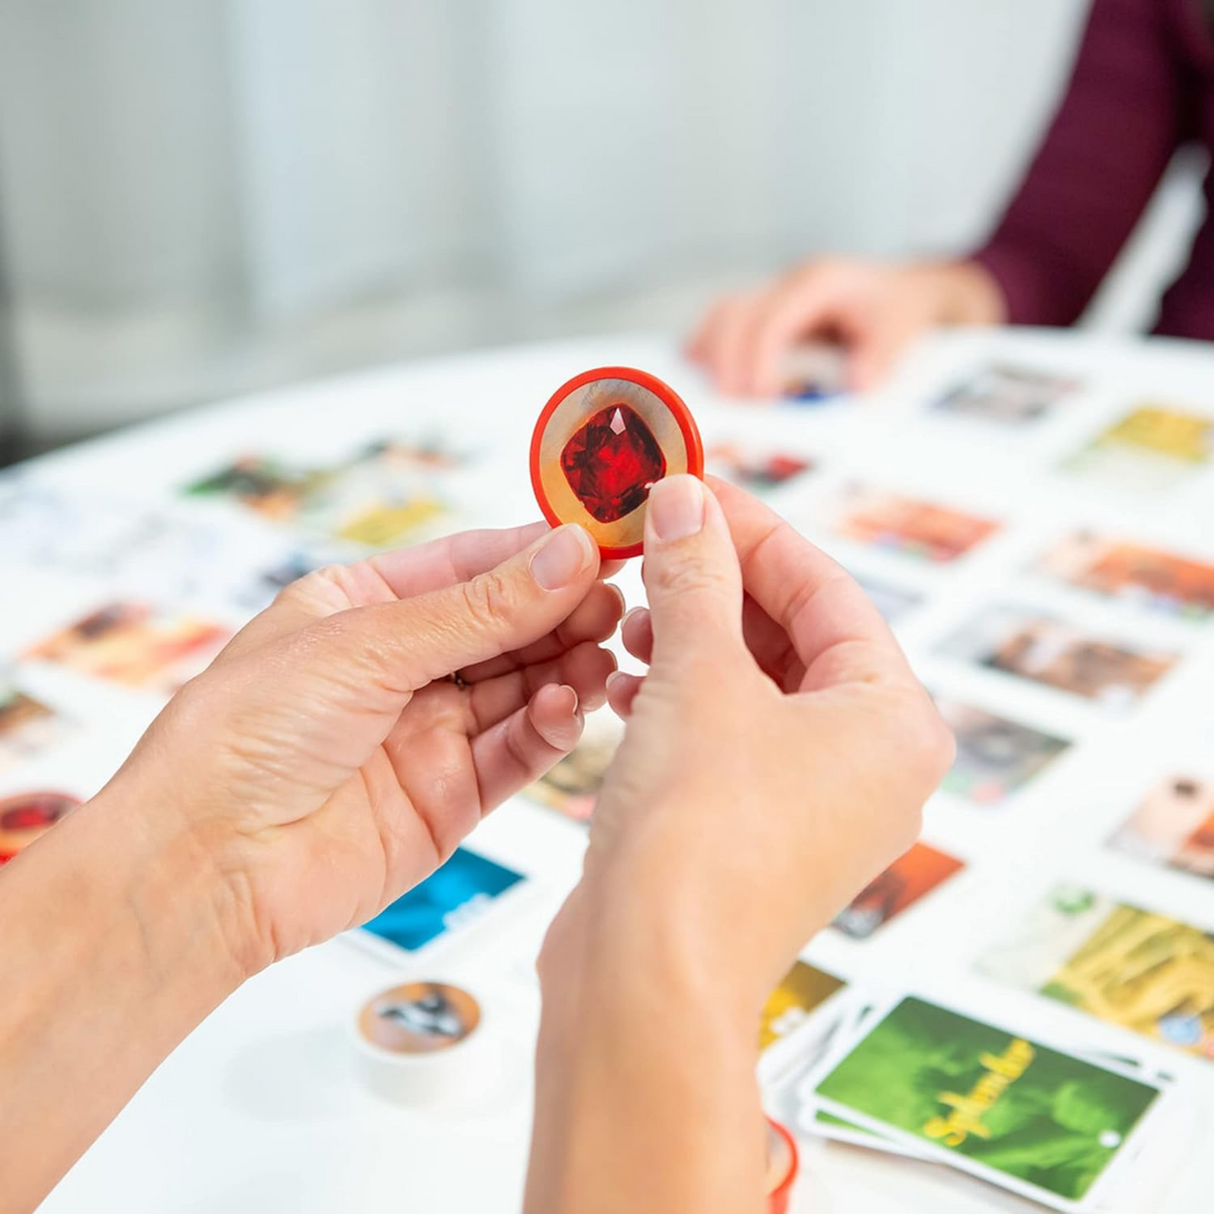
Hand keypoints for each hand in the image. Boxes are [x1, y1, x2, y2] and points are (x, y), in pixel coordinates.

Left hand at [96, 522, 621, 977]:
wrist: (207, 864)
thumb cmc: (245, 735)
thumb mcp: (367, 644)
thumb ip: (479, 608)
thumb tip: (567, 555)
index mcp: (363, 607)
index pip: (469, 566)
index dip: (535, 554)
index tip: (598, 544)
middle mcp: (400, 667)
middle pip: (505, 626)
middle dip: (561, 611)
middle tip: (615, 602)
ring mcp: (428, 733)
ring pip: (522, 687)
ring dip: (565, 667)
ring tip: (603, 652)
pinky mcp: (450, 797)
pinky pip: (516, 752)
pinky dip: (548, 729)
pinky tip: (564, 707)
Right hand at [544, 476, 953, 1005]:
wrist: (649, 980)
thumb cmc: (697, 833)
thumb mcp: (697, 677)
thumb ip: (695, 579)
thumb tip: (685, 501)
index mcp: (892, 718)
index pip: (825, 588)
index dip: (750, 530)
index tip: (688, 490)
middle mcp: (869, 763)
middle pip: (793, 635)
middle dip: (714, 587)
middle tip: (650, 546)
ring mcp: (814, 804)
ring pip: (754, 686)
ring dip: (690, 642)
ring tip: (630, 619)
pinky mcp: (756, 832)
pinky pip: (727, 737)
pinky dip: (679, 700)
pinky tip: (622, 683)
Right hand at [688, 258, 1005, 397]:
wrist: (905, 291)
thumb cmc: (900, 310)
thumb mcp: (904, 328)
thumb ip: (882, 356)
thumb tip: (856, 386)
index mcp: (820, 283)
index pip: (773, 317)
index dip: (758, 358)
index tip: (758, 396)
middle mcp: (789, 285)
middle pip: (734, 312)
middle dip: (725, 361)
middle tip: (731, 404)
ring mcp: (773, 296)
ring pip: (722, 315)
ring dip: (709, 355)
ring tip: (713, 395)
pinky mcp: (765, 313)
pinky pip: (723, 324)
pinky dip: (710, 350)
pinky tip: (708, 377)